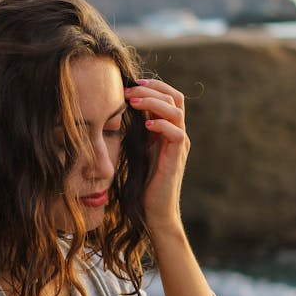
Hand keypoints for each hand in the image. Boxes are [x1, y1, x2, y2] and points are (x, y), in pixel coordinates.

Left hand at [124, 78, 188, 235]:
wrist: (154, 211)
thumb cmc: (142, 183)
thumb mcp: (136, 149)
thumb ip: (135, 129)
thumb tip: (116, 110)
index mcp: (167, 129)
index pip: (169, 96)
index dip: (152, 86)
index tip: (130, 84)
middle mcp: (177, 133)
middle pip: (175, 97)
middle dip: (151, 89)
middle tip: (128, 91)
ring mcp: (179, 145)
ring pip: (176, 111)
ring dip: (153, 102)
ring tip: (133, 102)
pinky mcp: (177, 158)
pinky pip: (176, 134)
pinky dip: (162, 125)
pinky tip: (146, 125)